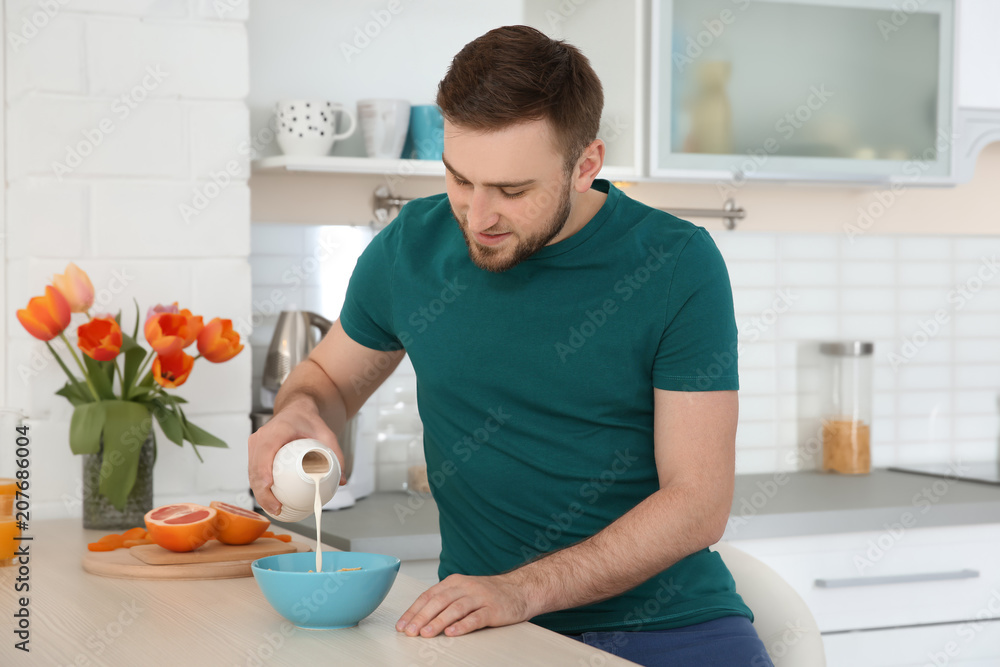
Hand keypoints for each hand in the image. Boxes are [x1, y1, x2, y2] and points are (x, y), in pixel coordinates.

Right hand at [248, 397, 346, 515]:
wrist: (296, 410)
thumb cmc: (308, 420)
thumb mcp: (326, 433)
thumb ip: (336, 455)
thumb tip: (342, 481)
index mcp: (277, 430)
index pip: (266, 450)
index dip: (264, 470)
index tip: (270, 486)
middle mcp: (261, 437)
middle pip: (255, 467)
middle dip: (262, 491)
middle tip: (277, 507)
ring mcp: (255, 444)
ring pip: (251, 473)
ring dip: (259, 493)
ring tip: (274, 508)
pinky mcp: (254, 452)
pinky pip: (254, 472)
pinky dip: (260, 487)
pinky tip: (270, 501)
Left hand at [395, 572, 537, 637]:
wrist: (520, 589)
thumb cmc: (488, 594)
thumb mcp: (463, 591)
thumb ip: (444, 602)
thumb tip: (418, 619)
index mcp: (455, 582)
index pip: (429, 595)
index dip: (414, 611)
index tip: (402, 625)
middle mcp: (466, 587)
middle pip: (439, 601)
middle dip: (422, 617)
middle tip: (410, 631)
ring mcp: (480, 597)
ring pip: (455, 608)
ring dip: (439, 621)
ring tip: (426, 633)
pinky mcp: (494, 609)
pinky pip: (476, 617)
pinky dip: (463, 625)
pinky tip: (453, 633)